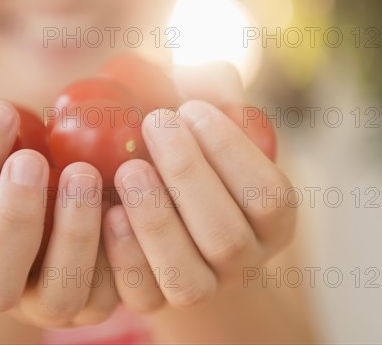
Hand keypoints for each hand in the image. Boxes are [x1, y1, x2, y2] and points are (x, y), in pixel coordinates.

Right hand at [0, 101, 117, 327]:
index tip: (1, 110)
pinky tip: (122, 206)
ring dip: (72, 236)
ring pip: (56, 294)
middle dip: (11, 217)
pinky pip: (106, 294)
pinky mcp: (90, 304)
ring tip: (84, 173)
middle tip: (31, 158)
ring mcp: (43, 302)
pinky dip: (118, 254)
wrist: (42, 206)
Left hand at [101, 66, 296, 311]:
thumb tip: (209, 80)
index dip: (232, 152)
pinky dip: (125, 254)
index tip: (191, 108)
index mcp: (272, 219)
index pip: (269, 196)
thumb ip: (215, 88)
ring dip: (157, 220)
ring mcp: (201, 287)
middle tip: (155, 123)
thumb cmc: (186, 146)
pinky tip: (109, 210)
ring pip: (187, 277)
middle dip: (188, 175)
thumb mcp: (205, 112)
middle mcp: (243, 260)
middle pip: (226, 237)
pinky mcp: (155, 301)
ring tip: (128, 168)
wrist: (157, 199)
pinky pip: (143, 295)